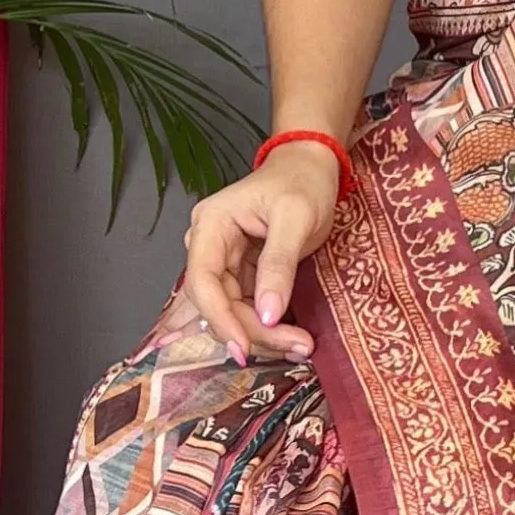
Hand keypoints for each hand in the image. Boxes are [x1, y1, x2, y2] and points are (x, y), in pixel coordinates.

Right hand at [177, 144, 343, 360]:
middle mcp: (209, 246)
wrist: (311, 167)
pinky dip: (267, 325)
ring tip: (300, 346)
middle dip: (252, 330)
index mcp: (211, 225)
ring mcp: (224, 261)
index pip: (203, 281)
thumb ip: (279, 264)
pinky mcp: (241, 273)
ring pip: (231, 311)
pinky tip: (291, 337)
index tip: (245, 348)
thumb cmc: (303, 181)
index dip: (220, 319)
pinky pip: (246, 307)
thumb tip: (267, 314)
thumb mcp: (295, 217)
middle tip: (296, 347)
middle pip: (217, 303)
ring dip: (262, 334)